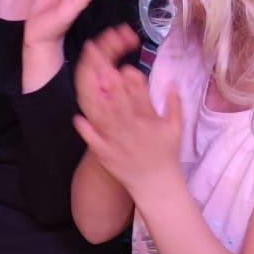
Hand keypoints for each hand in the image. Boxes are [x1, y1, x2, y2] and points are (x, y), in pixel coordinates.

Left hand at [74, 27, 180, 193]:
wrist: (156, 185)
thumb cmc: (166, 155)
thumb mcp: (175, 129)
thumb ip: (174, 105)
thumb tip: (172, 83)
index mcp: (150, 122)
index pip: (142, 98)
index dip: (134, 82)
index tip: (127, 68)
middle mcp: (133, 130)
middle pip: (122, 104)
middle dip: (114, 87)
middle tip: (104, 69)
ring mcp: (118, 143)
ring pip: (107, 119)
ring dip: (100, 103)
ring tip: (91, 86)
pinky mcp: (107, 155)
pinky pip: (95, 141)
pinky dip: (86, 131)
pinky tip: (78, 119)